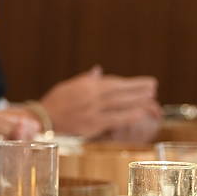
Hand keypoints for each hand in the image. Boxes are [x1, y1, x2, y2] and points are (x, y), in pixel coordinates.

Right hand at [41, 67, 158, 139]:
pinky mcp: (93, 124)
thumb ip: (86, 79)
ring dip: (137, 100)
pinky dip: (129, 115)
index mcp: (87, 85)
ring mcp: (93, 110)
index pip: (113, 82)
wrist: (43, 118)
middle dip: (138, 88)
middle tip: (153, 86)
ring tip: (152, 98)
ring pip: (120, 103)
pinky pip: (115, 119)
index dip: (129, 83)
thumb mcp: (69, 86)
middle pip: (120, 91)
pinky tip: (140, 114)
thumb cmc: (55, 102)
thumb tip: (98, 71)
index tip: (142, 82)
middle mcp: (92, 96)